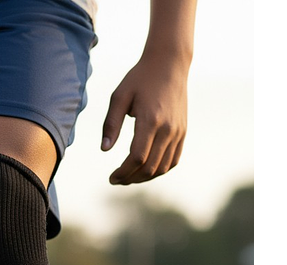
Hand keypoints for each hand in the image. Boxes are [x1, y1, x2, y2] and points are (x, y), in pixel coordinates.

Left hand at [101, 55, 188, 185]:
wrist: (170, 64)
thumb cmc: (140, 78)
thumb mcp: (119, 97)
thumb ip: (111, 124)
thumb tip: (104, 150)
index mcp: (150, 120)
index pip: (137, 158)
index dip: (123, 172)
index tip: (111, 178)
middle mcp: (167, 129)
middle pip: (149, 167)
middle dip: (131, 178)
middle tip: (116, 179)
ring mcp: (178, 131)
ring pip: (162, 167)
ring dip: (144, 177)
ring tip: (129, 177)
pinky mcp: (183, 132)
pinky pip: (173, 160)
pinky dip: (159, 170)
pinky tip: (145, 170)